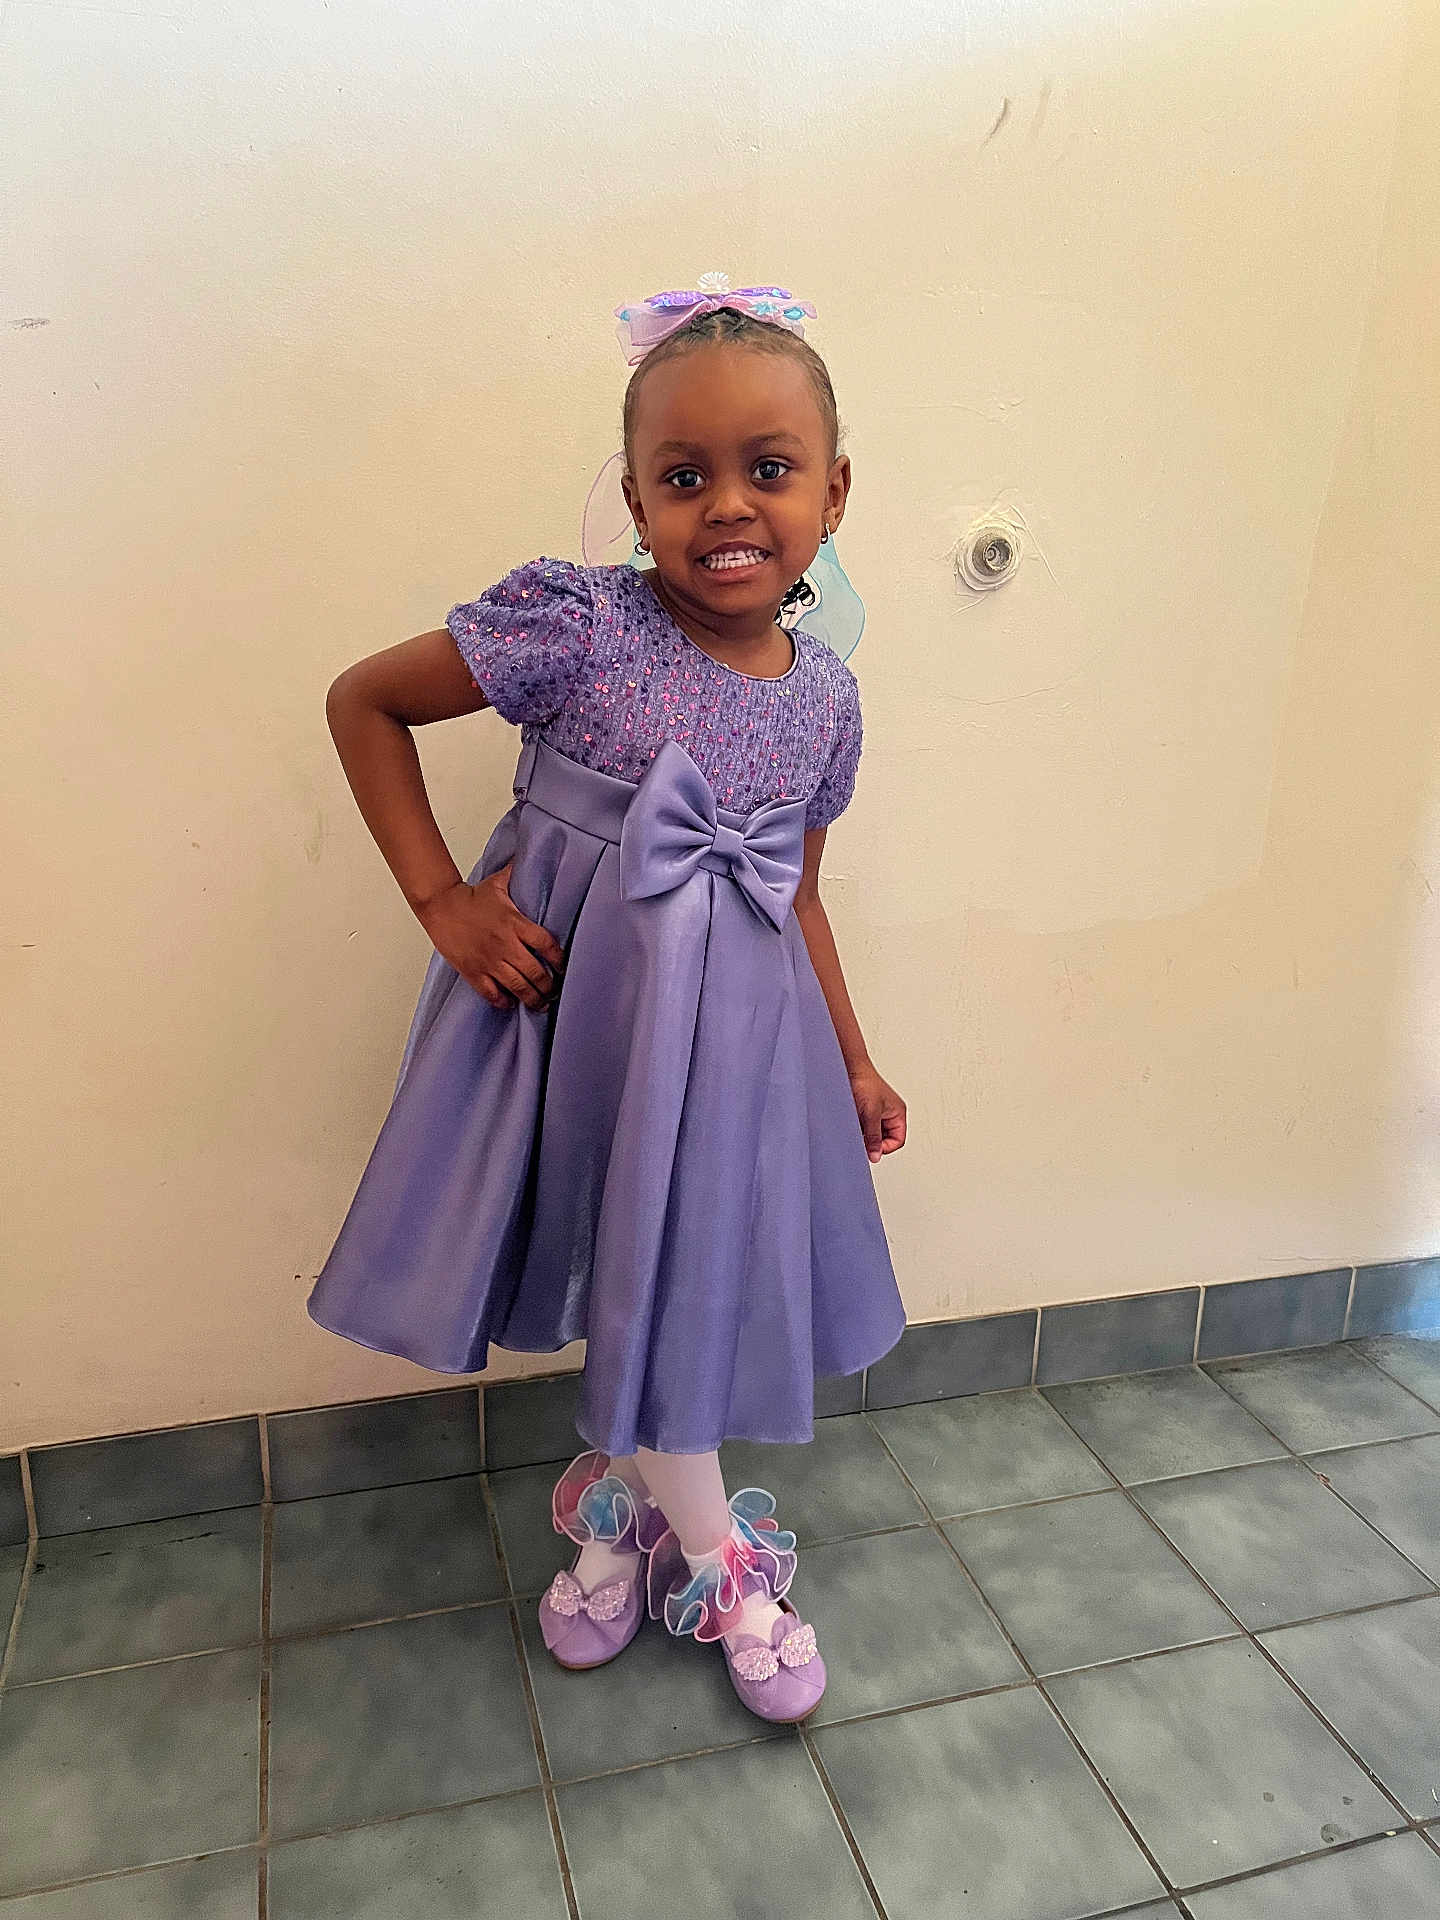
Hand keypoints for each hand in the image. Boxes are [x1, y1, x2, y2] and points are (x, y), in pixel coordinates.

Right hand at [417, 864, 564, 1011]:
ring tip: (540, 1003)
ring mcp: (489, 961)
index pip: (546, 945)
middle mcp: (505, 945)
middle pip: (535, 972)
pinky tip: (510, 1003)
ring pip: (517, 987)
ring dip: (532, 999)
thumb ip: (520, 873)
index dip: (559, 959)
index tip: (563, 966)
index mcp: (515, 924)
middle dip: (548, 986)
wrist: (441, 907)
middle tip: (554, 991)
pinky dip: (503, 1001)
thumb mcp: (499, 882)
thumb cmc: (471, 897)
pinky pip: (491, 993)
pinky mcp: (473, 971)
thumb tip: (536, 856)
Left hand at [849, 1064, 906, 1163]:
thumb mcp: (871, 1113)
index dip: (885, 1147)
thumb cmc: (864, 1082)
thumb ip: (874, 1136)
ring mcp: (876, 1113)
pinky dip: (857, 1128)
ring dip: (863, 1134)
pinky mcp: (864, 1111)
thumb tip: (875, 1155)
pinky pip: (863, 1127)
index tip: (871, 1149)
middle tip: (861, 1139)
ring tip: (855, 1126)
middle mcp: (889, 1114)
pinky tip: (851, 1122)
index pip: (898, 1140)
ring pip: (872, 1134)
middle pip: (885, 1139)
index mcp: (898, 1113)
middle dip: (873, 1141)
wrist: (848, 1068)